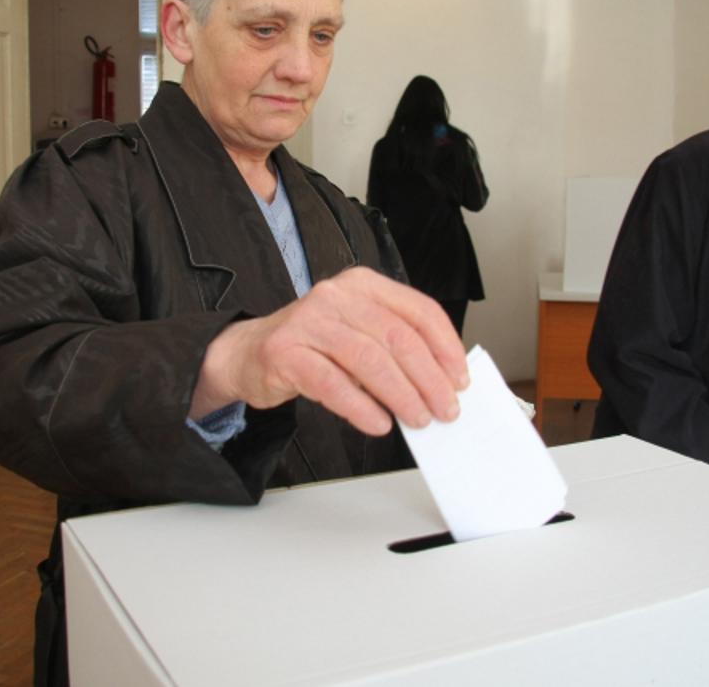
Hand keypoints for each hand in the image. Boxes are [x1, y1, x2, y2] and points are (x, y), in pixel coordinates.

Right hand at [190, 267, 467, 434]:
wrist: (248, 352)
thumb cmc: (313, 345)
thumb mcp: (357, 331)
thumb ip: (395, 345)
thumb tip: (442, 382)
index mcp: (363, 284)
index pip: (418, 311)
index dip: (445, 347)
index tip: (460, 379)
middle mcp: (336, 296)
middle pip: (397, 337)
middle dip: (429, 378)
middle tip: (445, 409)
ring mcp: (308, 321)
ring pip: (368, 360)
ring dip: (401, 395)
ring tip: (417, 419)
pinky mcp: (285, 352)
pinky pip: (332, 383)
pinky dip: (361, 407)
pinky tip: (378, 423)